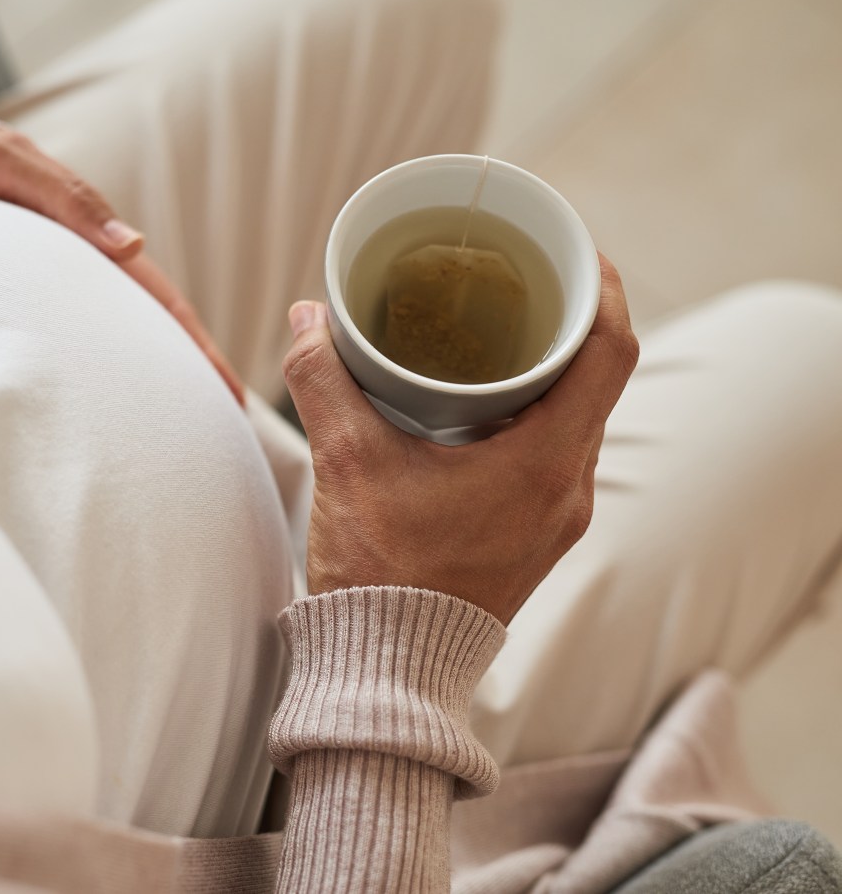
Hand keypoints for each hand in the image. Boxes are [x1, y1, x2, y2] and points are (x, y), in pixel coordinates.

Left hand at [0, 128, 243, 404]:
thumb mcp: (17, 167)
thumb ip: (71, 201)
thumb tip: (134, 246)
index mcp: (101, 249)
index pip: (166, 308)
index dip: (201, 352)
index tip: (231, 394)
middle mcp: (91, 278)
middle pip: (154, 337)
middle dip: (190, 382)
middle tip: (225, 429)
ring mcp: (61, 296)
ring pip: (117, 347)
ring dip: (150, 385)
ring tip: (175, 430)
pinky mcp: (27, 306)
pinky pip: (70, 350)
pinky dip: (98, 379)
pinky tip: (105, 407)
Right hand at [282, 256, 637, 624]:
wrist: (388, 667)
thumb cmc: (380, 575)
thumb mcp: (346, 462)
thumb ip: (324, 379)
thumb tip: (307, 318)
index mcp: (544, 466)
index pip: (611, 354)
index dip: (602, 289)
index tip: (573, 252)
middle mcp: (568, 492)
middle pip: (598, 381)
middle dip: (567, 323)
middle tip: (521, 282)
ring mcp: (556, 519)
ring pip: (576, 420)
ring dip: (549, 374)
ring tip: (498, 335)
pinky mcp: (534, 536)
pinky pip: (553, 456)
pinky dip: (530, 417)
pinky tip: (480, 406)